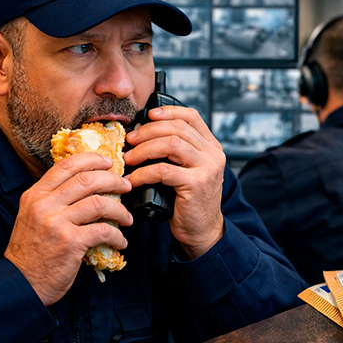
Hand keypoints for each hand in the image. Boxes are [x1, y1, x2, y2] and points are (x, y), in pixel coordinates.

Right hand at [4, 153, 132, 305]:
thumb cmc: (30, 253)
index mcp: (35, 195)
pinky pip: (103, 231)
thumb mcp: (32, 216)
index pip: (66, 165)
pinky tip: (119, 241)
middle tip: (125, 186)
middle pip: (87, 180)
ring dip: (120, 210)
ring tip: (126, 218)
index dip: (91, 160)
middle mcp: (44, 205)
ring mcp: (57, 223)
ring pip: (99, 203)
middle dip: (113, 180)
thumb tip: (85, 186)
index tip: (108, 162)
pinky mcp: (71, 242)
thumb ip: (53, 200)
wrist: (20, 283)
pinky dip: (117, 236)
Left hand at [124, 106, 225, 258]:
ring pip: (171, 144)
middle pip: (177, 128)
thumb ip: (178, 153)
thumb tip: (144, 134)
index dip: (169, 111)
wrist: (202, 231)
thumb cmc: (189, 201)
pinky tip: (133, 179)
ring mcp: (207, 168)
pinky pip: (163, 170)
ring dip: (144, 149)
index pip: (192, 117)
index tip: (148, 115)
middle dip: (149, 131)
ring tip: (129, 158)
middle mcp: (213, 154)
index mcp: (212, 147)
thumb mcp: (189, 171)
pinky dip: (143, 173)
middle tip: (130, 140)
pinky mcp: (196, 184)